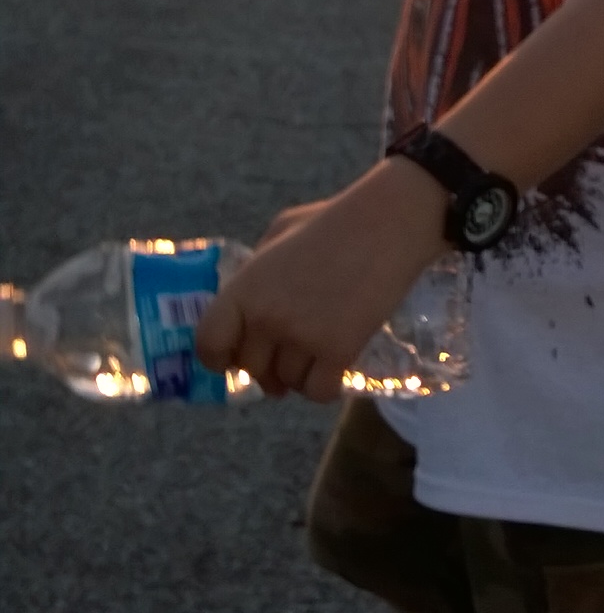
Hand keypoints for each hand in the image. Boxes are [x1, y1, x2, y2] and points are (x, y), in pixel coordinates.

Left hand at [197, 160, 444, 400]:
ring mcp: (302, 338)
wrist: (386, 225)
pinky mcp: (339, 351)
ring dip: (297, 375)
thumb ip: (255, 271)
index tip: (232, 358)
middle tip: (284, 355)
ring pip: (287, 383)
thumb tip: (247, 302)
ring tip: (315, 352)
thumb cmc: (332, 221)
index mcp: (245, 288)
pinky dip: (323, 387)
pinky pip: (318, 392)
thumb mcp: (278, 233)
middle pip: (252, 369)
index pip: (209, 345)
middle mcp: (267, 319)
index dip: (218, 358)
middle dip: (265, 367)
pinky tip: (332, 367)